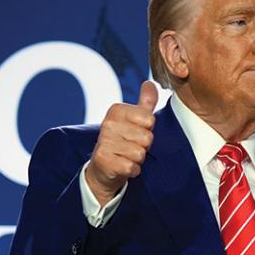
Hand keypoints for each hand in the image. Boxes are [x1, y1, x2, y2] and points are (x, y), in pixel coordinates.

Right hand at [86, 80, 157, 205]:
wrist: (103, 167)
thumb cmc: (122, 141)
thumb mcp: (134, 119)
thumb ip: (145, 102)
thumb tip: (150, 83)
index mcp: (116, 110)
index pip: (150, 120)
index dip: (147, 131)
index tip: (135, 133)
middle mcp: (108, 123)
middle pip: (147, 138)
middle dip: (143, 147)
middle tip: (130, 147)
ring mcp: (104, 141)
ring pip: (140, 154)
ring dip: (137, 159)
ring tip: (126, 156)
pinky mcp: (104, 160)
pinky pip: (132, 167)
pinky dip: (132, 171)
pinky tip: (123, 167)